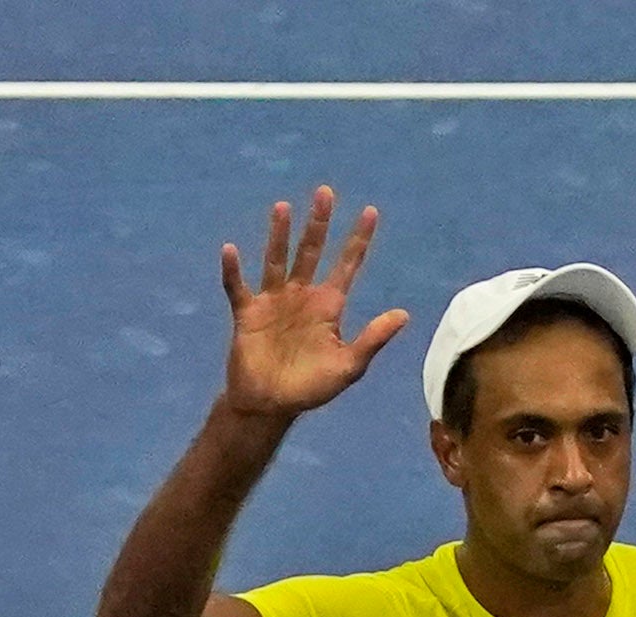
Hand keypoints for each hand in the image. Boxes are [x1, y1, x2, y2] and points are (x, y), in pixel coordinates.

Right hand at [218, 188, 407, 421]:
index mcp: (329, 306)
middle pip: (312, 251)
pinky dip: (234, 271)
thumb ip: (373, 339)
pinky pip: (238, 287)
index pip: (347, 265)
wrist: (272, 405)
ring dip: (279, 235)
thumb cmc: (312, 389)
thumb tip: (403, 314)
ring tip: (283, 207)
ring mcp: (274, 302)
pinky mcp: (247, 313)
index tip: (370, 211)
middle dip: (319, 223)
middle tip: (325, 192)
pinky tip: (232, 250)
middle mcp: (302, 296)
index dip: (358, 239)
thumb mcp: (349, 366)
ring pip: (277, 260)